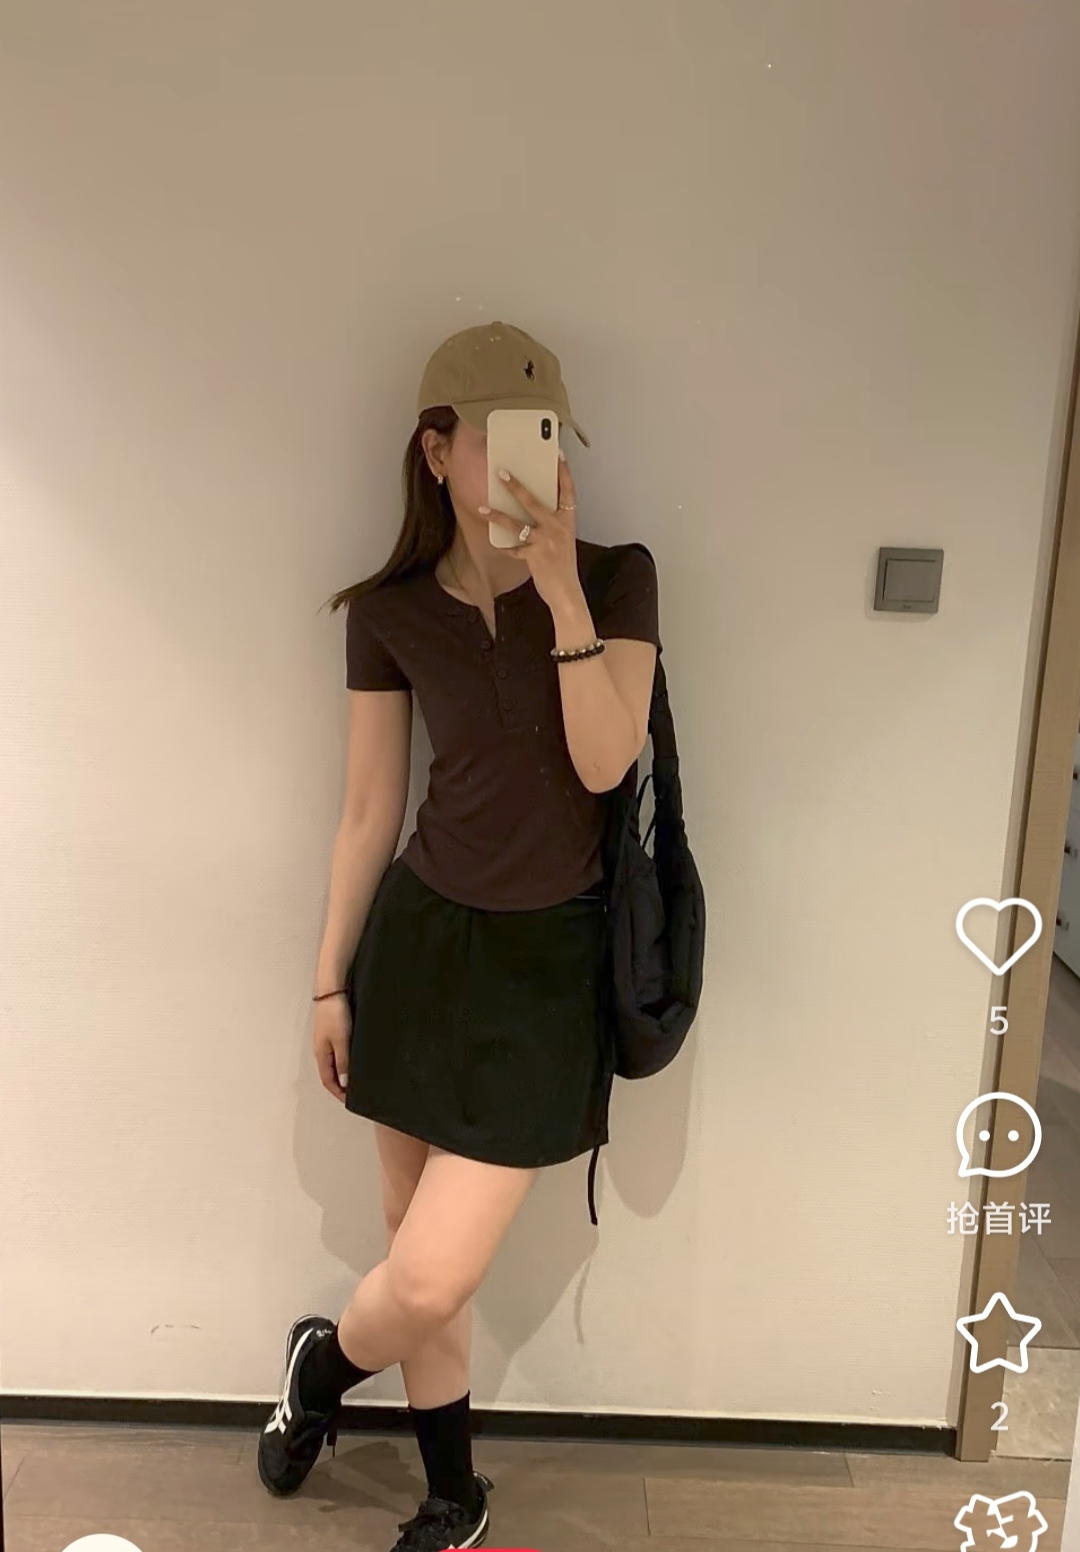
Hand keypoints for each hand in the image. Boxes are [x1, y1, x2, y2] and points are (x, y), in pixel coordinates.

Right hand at [313, 995, 350, 1101]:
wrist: (332, 990)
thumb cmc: (335, 1014)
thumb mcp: (341, 1040)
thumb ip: (343, 1062)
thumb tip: (343, 1084)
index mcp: (321, 1054)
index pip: (328, 1081)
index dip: (338, 1093)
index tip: (350, 1101)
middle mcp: (322, 1050)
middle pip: (330, 1073)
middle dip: (340, 1086)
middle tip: (355, 1093)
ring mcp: (326, 1040)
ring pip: (334, 1063)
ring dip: (343, 1073)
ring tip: (357, 1080)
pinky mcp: (333, 1032)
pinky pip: (338, 1052)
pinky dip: (345, 1061)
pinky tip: (355, 1060)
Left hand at [482, 452, 582, 612]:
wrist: (567, 592)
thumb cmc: (562, 564)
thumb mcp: (562, 539)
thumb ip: (550, 523)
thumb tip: (530, 508)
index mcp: (568, 520)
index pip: (567, 490)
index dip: (563, 471)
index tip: (556, 452)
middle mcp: (558, 527)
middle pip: (534, 501)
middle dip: (517, 486)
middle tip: (501, 472)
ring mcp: (546, 541)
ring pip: (517, 524)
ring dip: (498, 516)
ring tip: (483, 509)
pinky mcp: (535, 555)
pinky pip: (514, 548)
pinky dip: (504, 546)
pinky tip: (495, 542)